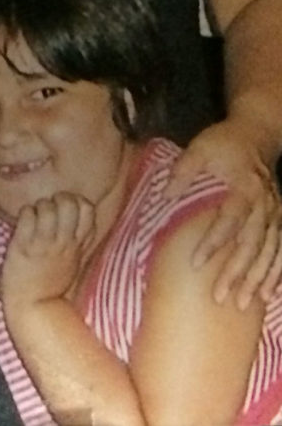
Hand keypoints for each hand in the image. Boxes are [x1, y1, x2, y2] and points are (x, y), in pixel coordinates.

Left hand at [0, 193, 94, 310]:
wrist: (33, 307)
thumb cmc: (50, 283)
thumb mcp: (73, 261)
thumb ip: (76, 240)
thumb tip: (76, 218)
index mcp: (77, 246)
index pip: (88, 209)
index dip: (76, 202)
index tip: (66, 210)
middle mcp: (64, 242)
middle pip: (69, 202)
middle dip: (56, 198)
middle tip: (47, 210)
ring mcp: (44, 243)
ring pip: (47, 205)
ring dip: (38, 207)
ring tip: (33, 219)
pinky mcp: (23, 244)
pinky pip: (26, 213)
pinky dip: (23, 214)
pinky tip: (21, 225)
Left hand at [164, 120, 281, 307]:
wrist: (257, 134)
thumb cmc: (223, 143)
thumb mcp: (199, 148)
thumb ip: (183, 171)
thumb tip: (166, 195)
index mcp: (245, 188)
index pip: (229, 221)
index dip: (214, 243)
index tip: (196, 263)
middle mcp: (266, 205)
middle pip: (252, 245)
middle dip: (236, 273)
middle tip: (220, 296)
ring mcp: (276, 215)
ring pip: (270, 254)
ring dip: (257, 280)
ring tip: (244, 304)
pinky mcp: (280, 220)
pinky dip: (277, 274)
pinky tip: (270, 295)